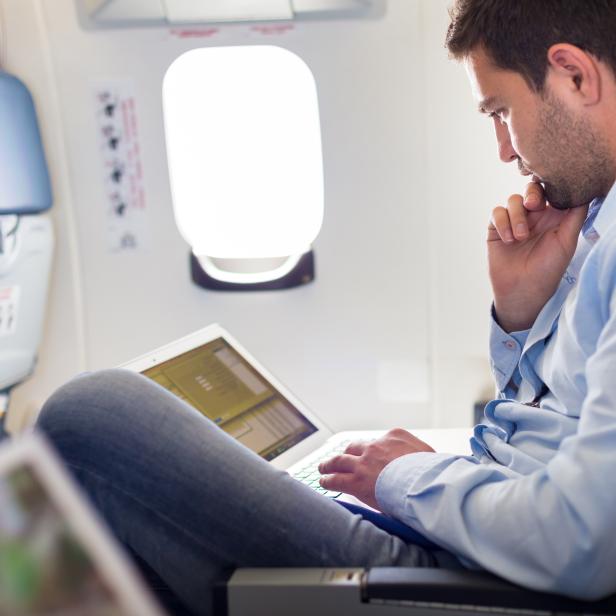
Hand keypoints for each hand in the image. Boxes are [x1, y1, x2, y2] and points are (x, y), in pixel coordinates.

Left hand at [318, 428, 434, 508]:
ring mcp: (364, 461)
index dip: (373, 450)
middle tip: (344, 457)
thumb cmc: (432, 473)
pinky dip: (327, 479)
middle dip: (349, 452)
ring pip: (340, 460)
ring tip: (324, 467)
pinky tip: (323, 481)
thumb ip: (421, 454)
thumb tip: (427, 461)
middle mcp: (376, 445)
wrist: (424, 483)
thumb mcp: (430, 455)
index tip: (371, 455)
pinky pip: (336, 478)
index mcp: (395, 436)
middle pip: (356, 446)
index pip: (379, 441)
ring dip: (330, 463)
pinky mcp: (356, 480)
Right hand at [488, 182, 587, 331]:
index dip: (550, 186)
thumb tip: (584, 191)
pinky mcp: (496, 229)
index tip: (551, 196)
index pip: (551, 190)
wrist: (523, 290)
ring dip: (517, 217)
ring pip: (513, 200)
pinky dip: (502, 223)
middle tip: (534, 206)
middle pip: (531, 189)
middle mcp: (534, 216)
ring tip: (520, 238)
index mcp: (553, 216)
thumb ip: (576, 215)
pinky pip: (497, 213)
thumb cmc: (548, 269)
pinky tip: (508, 240)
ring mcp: (514, 221)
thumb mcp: (567, 241)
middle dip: (532, 194)